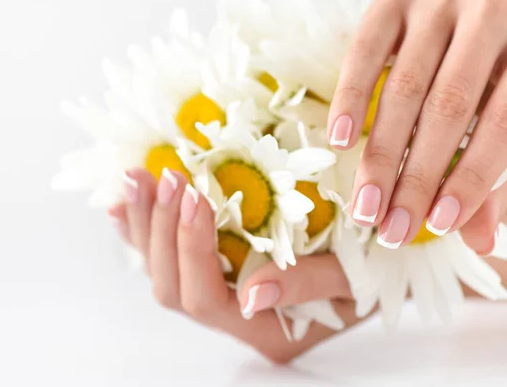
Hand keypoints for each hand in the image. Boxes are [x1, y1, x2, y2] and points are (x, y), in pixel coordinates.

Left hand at [109, 168, 365, 363]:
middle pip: (173, 287)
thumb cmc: (376, 272)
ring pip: (163, 273)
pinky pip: (167, 257)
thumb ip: (307, 285)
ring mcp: (221, 298)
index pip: (207, 298)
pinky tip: (125, 205)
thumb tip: (250, 294)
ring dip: (145, 225)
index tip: (197, 193)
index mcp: (266, 330)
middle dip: (162, 230)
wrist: (381, 264)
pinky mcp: (217, 272)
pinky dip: (142, 230)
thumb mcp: (355, 279)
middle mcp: (235, 320)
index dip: (194, 246)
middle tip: (167, 176)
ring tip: (137, 177)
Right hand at [327, 0, 506, 252]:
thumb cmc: (501, 59)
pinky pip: (365, 50)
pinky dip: (350, 99)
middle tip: (391, 229)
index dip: (472, 178)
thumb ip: (497, 167)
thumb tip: (479, 240)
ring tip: (366, 207)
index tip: (439, 225)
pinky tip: (340, 143)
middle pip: (448, 108)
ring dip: (380, 155)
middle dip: (416, 178)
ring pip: (405, 88)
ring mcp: (438, 0)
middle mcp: (491, 12)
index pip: (506, 120)